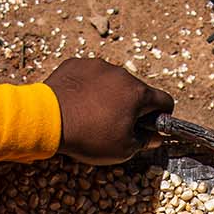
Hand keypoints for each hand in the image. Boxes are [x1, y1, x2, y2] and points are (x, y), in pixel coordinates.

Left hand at [46, 57, 173, 164]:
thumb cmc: (88, 136)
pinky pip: (90, 75)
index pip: (164, 101)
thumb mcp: (123, 150)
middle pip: (137, 91)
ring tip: (92, 114)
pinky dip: (89, 87)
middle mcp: (121, 74)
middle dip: (132, 106)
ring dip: (110, 95)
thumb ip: (144, 142)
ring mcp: (98, 66)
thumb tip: (154, 137)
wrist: (48, 120)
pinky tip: (79, 103)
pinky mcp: (77, 64)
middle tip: (116, 125)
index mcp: (138, 93)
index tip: (151, 126)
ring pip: (113, 82)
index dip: (162, 116)